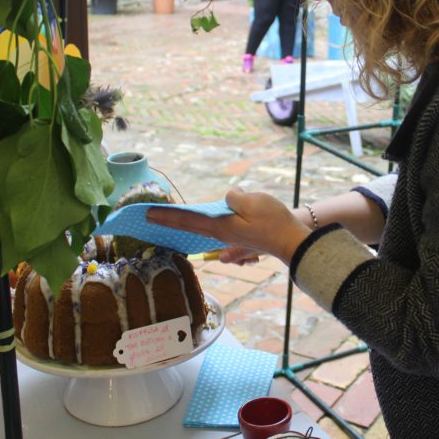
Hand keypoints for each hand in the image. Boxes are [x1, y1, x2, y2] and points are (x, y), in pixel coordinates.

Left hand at [146, 187, 311, 264]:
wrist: (292, 240)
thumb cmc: (273, 220)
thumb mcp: (253, 202)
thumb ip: (234, 198)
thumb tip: (227, 197)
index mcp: (220, 226)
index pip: (187, 220)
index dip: (167, 216)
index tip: (147, 214)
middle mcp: (221, 235)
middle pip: (189, 227)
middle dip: (168, 222)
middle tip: (149, 218)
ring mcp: (230, 238)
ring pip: (200, 229)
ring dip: (183, 225)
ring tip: (170, 221)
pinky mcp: (240, 237)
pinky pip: (214, 231)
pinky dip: (201, 227)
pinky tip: (201, 227)